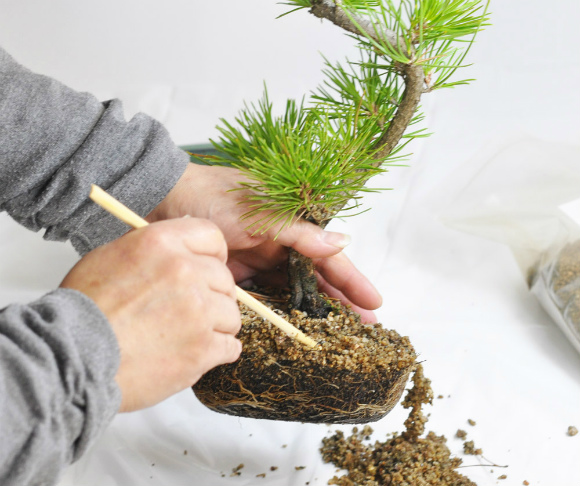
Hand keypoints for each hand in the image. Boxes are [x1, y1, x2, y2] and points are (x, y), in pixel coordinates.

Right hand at [60, 218, 241, 411]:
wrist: (72, 358)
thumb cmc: (84, 311)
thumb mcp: (112, 257)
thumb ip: (153, 249)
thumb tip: (181, 246)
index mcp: (162, 244)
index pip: (212, 237)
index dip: (212, 255)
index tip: (207, 269)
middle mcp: (185, 272)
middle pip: (225, 279)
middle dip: (211, 295)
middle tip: (188, 311)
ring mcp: (198, 311)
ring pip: (231, 315)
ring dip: (215, 326)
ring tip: (185, 335)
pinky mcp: (203, 348)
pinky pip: (231, 346)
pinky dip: (216, 352)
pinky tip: (192, 353)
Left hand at [147, 163, 381, 321]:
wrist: (163, 201)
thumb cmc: (212, 197)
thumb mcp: (260, 212)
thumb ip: (300, 231)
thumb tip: (342, 242)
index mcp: (290, 224)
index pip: (329, 257)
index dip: (352, 280)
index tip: (374, 302)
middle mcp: (279, 245)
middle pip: (317, 279)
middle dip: (341, 302)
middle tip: (365, 330)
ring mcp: (259, 262)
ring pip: (294, 292)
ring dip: (315, 312)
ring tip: (338, 336)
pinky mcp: (238, 277)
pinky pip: (266, 298)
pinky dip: (281, 313)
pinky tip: (294, 331)